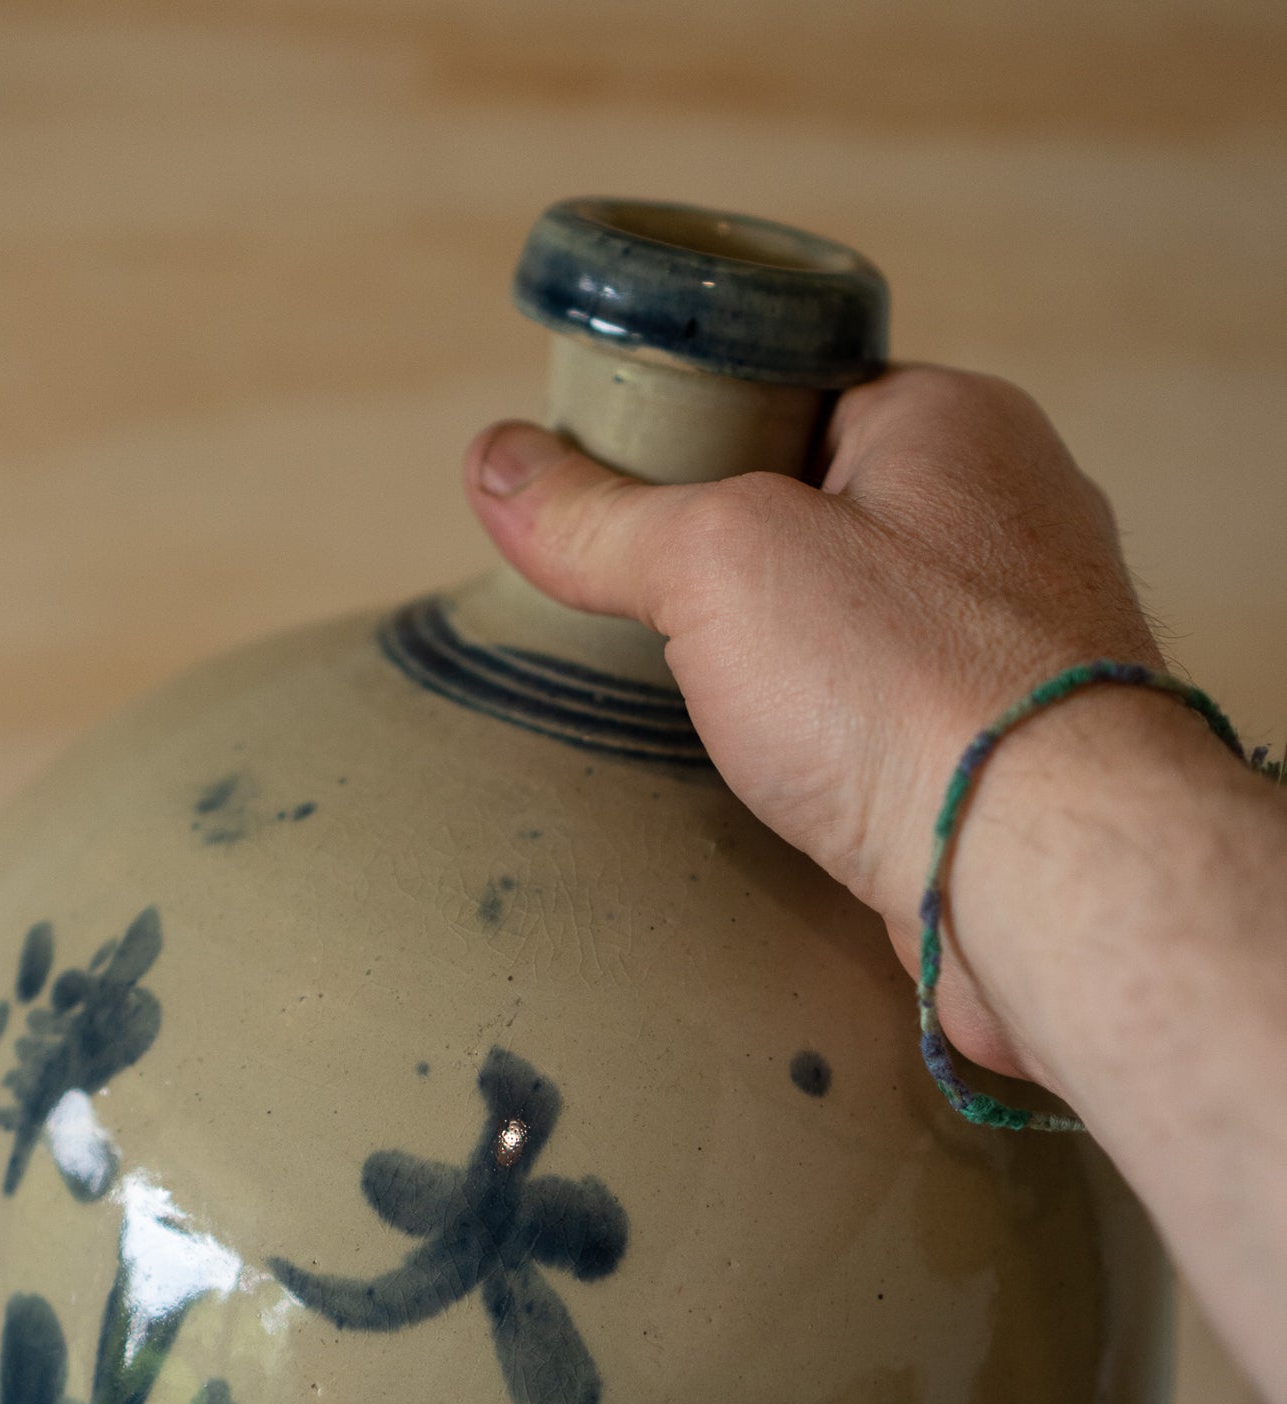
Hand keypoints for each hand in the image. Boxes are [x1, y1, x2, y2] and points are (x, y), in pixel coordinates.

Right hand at [464, 364, 1160, 1077]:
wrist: (1041, 877)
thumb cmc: (907, 684)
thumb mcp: (716, 561)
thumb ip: (601, 514)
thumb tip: (494, 461)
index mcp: (954, 423)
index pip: (797, 393)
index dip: (699, 435)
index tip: (624, 485)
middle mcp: (1005, 516)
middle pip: (823, 507)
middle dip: (733, 552)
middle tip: (645, 591)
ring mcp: (1014, 634)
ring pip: (857, 612)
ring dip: (781, 644)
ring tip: (698, 676)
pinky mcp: (1000, 738)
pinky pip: (886, 699)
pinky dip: (826, 718)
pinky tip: (777, 749)